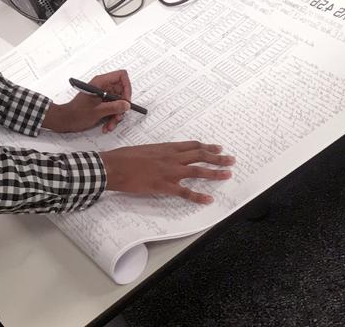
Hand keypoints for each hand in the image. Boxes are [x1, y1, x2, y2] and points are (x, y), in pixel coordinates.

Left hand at [42, 70, 131, 133]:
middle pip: (121, 92)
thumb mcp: (98, 111)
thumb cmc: (77, 113)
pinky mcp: (101, 103)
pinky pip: (112, 109)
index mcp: (100, 82)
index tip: (126, 101)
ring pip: (118, 103)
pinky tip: (106, 126)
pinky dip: (111, 118)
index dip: (127, 87)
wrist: (65, 120)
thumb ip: (114, 107)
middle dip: (121, 106)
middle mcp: (102, 87)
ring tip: (110, 125)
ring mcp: (102, 95)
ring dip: (116, 116)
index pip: (121, 76)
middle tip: (118, 116)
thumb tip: (126, 104)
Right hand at [98, 141, 234, 203]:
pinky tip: (209, 199)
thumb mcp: (144, 149)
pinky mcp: (164, 186)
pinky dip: (198, 196)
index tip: (218, 147)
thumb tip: (164, 156)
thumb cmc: (124, 157)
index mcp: (166, 147)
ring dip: (215, 173)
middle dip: (217, 157)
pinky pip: (185, 192)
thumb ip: (158, 152)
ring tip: (228, 174)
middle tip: (230, 159)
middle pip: (200, 156)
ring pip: (198, 171)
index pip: (192, 146)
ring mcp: (169, 172)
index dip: (207, 147)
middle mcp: (171, 157)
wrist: (113, 166)